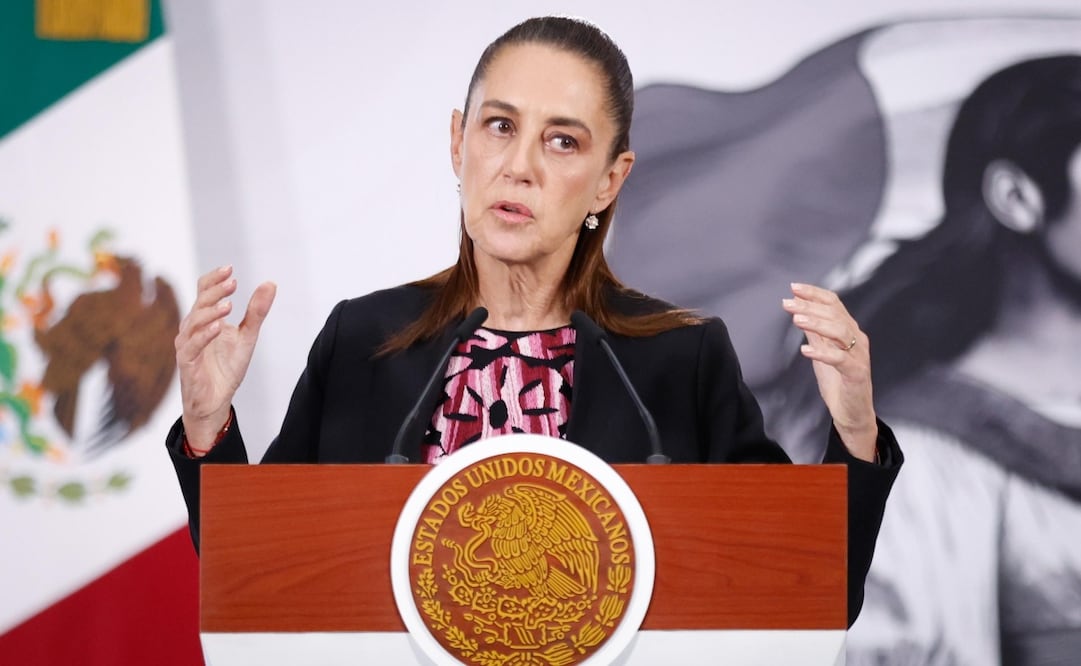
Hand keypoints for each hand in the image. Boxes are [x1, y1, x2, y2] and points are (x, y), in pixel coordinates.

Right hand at [175, 266, 275, 449]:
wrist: (216, 400)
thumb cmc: (227, 366)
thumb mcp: (248, 336)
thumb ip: (256, 312)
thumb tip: (270, 283)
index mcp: (204, 318)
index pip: (203, 291)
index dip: (214, 279)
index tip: (230, 269)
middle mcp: (192, 327)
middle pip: (199, 302)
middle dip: (215, 291)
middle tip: (233, 282)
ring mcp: (187, 344)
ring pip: (194, 322)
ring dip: (211, 312)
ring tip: (229, 305)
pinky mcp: (186, 362)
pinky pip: (192, 346)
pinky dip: (204, 335)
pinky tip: (218, 328)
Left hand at [782, 282, 876, 460]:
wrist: (852, 412)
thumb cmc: (838, 381)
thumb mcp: (822, 351)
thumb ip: (815, 332)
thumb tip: (800, 312)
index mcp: (849, 330)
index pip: (834, 303)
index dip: (815, 294)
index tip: (794, 288)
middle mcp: (857, 339)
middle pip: (835, 314)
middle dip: (810, 306)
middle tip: (788, 303)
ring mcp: (858, 356)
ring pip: (841, 332)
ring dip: (817, 324)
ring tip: (796, 320)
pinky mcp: (857, 373)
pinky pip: (841, 359)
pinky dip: (823, 353)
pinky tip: (806, 350)